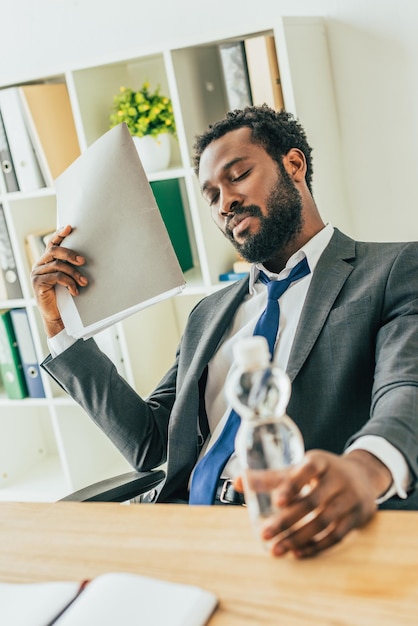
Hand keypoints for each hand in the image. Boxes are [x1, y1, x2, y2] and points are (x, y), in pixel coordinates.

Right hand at [31, 224, 87, 336]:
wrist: (58, 316)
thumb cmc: (66, 296)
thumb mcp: (70, 278)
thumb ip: (72, 267)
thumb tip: (87, 257)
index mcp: (47, 260)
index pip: (52, 243)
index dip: (59, 234)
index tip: (69, 227)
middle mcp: (40, 264)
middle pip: (54, 251)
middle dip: (70, 254)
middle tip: (83, 261)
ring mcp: (37, 274)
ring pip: (58, 265)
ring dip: (74, 273)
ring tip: (84, 282)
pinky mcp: (38, 284)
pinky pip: (56, 277)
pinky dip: (69, 282)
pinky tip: (75, 291)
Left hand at [235, 449, 391, 557]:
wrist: (364, 475)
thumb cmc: (321, 472)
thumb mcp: (301, 468)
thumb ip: (272, 477)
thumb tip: (238, 482)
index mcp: (320, 461)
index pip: (308, 469)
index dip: (293, 484)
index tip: (277, 501)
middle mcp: (338, 478)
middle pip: (312, 501)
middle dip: (286, 520)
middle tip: (264, 534)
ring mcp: (350, 498)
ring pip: (323, 521)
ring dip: (298, 538)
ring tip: (276, 549)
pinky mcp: (357, 517)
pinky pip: (336, 536)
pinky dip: (316, 546)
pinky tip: (298, 552)